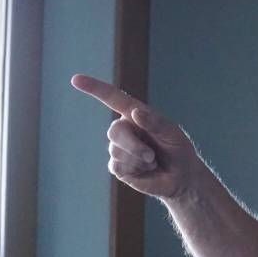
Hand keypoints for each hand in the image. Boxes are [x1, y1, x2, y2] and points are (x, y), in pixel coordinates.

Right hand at [70, 74, 203, 200]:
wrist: (181, 176)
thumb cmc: (178, 150)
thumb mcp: (172, 134)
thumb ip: (155, 123)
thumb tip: (134, 112)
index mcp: (136, 114)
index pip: (113, 98)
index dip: (95, 89)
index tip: (76, 79)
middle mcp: (125, 128)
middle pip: (114, 131)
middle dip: (133, 145)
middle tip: (151, 156)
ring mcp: (119, 148)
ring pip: (116, 150)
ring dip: (139, 159)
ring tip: (154, 161)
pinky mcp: (118, 166)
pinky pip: (118, 166)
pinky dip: (136, 169)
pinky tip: (146, 170)